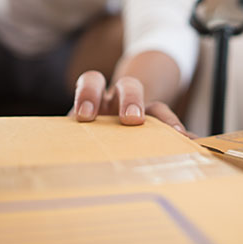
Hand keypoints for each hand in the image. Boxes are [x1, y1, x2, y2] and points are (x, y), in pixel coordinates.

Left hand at [71, 71, 192, 137]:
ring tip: (177, 134)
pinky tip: (193, 144)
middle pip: (129, 86)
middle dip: (131, 100)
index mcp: (97, 95)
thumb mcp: (80, 126)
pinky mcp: (159, 128)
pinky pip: (174, 130)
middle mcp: (122, 99)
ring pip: (157, 108)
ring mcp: (144, 112)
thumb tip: (49, 161)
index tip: (84, 116)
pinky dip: (184, 137)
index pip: (92, 82)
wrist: (112, 121)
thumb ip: (72, 137)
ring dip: (166, 119)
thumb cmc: (89, 128)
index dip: (87, 94)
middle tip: (132, 119)